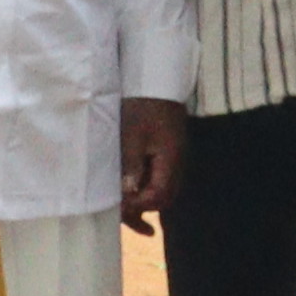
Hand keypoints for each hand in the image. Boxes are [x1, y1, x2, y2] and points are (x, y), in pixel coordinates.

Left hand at [118, 98, 185, 228]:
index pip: (158, 196)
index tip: (119, 206)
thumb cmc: (142, 104)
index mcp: (170, 160)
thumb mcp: (132, 135)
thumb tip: (128, 193)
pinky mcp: (168, 152)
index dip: (138, 205)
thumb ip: (131, 165)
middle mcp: (176, 163)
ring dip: (145, 200)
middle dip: (143, 209)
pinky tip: (134, 189)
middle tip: (122, 216)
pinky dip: (148, 187)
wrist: (155, 80)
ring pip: (163, 189)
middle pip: (164, 198)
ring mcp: (174, 158)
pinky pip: (160, 177)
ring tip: (126, 209)